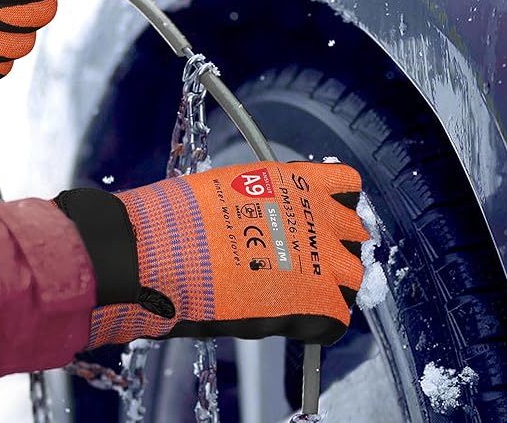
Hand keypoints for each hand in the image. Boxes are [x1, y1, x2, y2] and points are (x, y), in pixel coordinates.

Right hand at [55, 162, 368, 347]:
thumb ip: (264, 202)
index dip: (337, 208)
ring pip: (352, 280)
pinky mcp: (310, 302)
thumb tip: (270, 218)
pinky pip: (334, 319)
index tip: (326, 222)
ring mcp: (318, 259)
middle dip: (336, 250)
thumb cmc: (171, 223)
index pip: (348, 188)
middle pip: (355, 236)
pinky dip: (318, 323)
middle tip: (310, 265)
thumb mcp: (225, 190)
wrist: (151, 256)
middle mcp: (314, 215)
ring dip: (333, 288)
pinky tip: (291, 320)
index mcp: (294, 182)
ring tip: (300, 295)